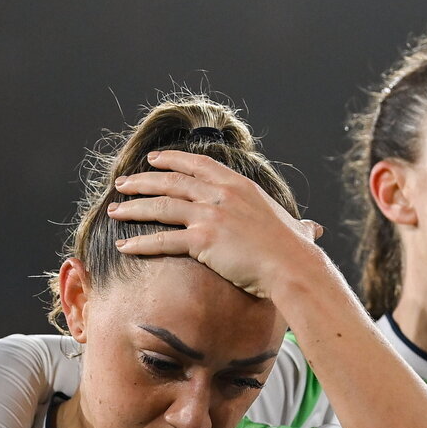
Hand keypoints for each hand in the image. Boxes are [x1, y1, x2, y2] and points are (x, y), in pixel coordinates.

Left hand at [109, 150, 324, 297]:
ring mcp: (210, 216)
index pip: (198, 165)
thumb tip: (312, 229)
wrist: (292, 267)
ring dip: (134, 208)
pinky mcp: (202, 241)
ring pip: (162, 206)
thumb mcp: (296, 228)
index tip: (153, 160)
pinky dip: (141, 242)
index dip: (172, 160)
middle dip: (143, 181)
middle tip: (122, 183)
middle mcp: (221, 195)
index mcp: (239, 186)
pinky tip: (124, 244)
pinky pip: (164, 240)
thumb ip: (298, 226)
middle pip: (172, 182)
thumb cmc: (297, 252)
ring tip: (114, 210)